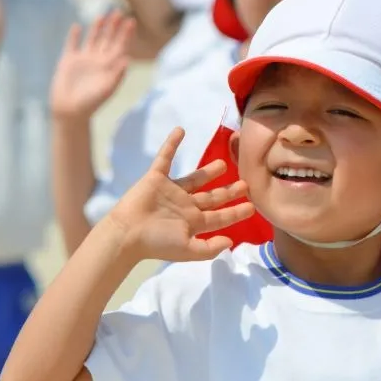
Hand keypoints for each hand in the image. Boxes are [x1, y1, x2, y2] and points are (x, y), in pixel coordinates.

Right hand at [50, 11, 135, 118]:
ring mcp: (83, 59)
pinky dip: (74, 36)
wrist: (70, 111)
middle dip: (113, 26)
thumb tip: (128, 59)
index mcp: (109, 66)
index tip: (131, 21)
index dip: (126, 34)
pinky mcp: (68, 61)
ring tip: (102, 15)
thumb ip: (117, 74)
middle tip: (119, 12)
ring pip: (92, 39)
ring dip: (97, 28)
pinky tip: (77, 26)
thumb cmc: (91, 103)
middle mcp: (98, 60)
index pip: (120, 46)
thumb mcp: (107, 89)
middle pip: (108, 39)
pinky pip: (72, 44)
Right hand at [107, 128, 255, 262]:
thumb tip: (231, 242)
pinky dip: (172, 144)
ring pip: (194, 178)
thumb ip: (209, 248)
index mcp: (192, 222)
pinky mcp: (156, 178)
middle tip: (245, 185)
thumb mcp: (188, 250)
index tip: (252, 207)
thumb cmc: (157, 243)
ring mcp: (171, 191)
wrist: (128, 233)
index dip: (235, 213)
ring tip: (223, 164)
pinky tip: (181, 130)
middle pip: (211, 197)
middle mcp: (185, 205)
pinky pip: (165, 157)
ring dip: (208, 171)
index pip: (219, 217)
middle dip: (228, 192)